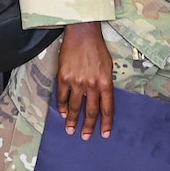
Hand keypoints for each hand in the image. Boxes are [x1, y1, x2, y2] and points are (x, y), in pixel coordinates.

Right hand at [55, 21, 113, 139]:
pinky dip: (62, 107)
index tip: (105, 134)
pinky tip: (62, 113)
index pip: (107, 108)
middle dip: (88, 126)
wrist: (82, 33)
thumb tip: (101, 99)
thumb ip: (105, 84)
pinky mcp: (64, 77)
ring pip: (74, 107)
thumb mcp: (108, 67)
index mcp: (105, 82)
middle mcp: (91, 85)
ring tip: (70, 130)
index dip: (106, 123)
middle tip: (85, 137)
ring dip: (72, 121)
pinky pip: (61, 97)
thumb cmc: (97, 49)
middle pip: (90, 111)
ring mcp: (76, 82)